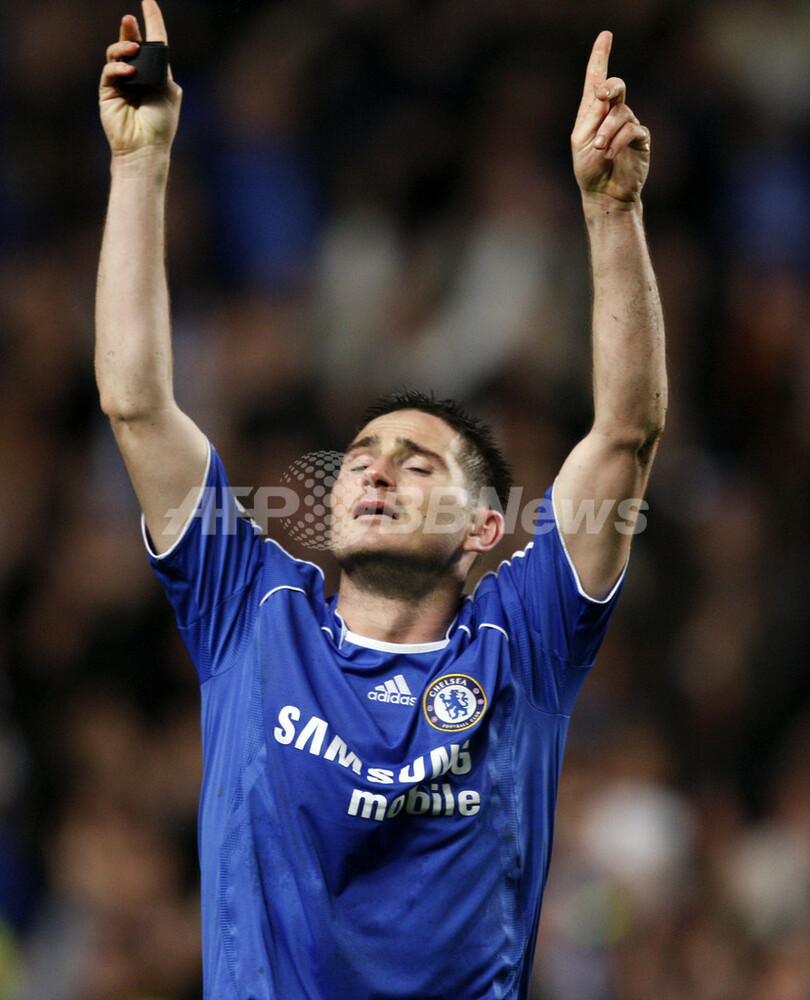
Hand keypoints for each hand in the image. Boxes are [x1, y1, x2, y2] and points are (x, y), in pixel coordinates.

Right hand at [99, 0, 181, 157]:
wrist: (146, 148)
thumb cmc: (161, 125)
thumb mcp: (169, 92)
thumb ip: (163, 69)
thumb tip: (154, 50)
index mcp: (156, 76)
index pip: (153, 44)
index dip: (152, 21)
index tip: (149, 1)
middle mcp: (138, 76)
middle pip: (131, 44)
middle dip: (130, 30)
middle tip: (131, 19)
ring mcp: (121, 83)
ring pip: (117, 53)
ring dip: (123, 46)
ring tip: (132, 48)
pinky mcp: (108, 91)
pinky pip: (110, 70)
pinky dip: (118, 67)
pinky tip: (128, 71)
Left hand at [571, 31, 649, 204]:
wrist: (604, 194)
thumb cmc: (589, 170)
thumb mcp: (582, 141)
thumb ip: (592, 116)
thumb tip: (605, 94)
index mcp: (592, 112)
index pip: (596, 79)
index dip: (600, 56)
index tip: (605, 35)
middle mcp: (611, 113)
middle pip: (615, 86)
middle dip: (609, 88)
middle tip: (601, 96)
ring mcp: (628, 124)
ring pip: (621, 113)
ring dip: (607, 131)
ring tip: (599, 149)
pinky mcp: (640, 139)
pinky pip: (632, 129)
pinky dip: (618, 140)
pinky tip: (609, 153)